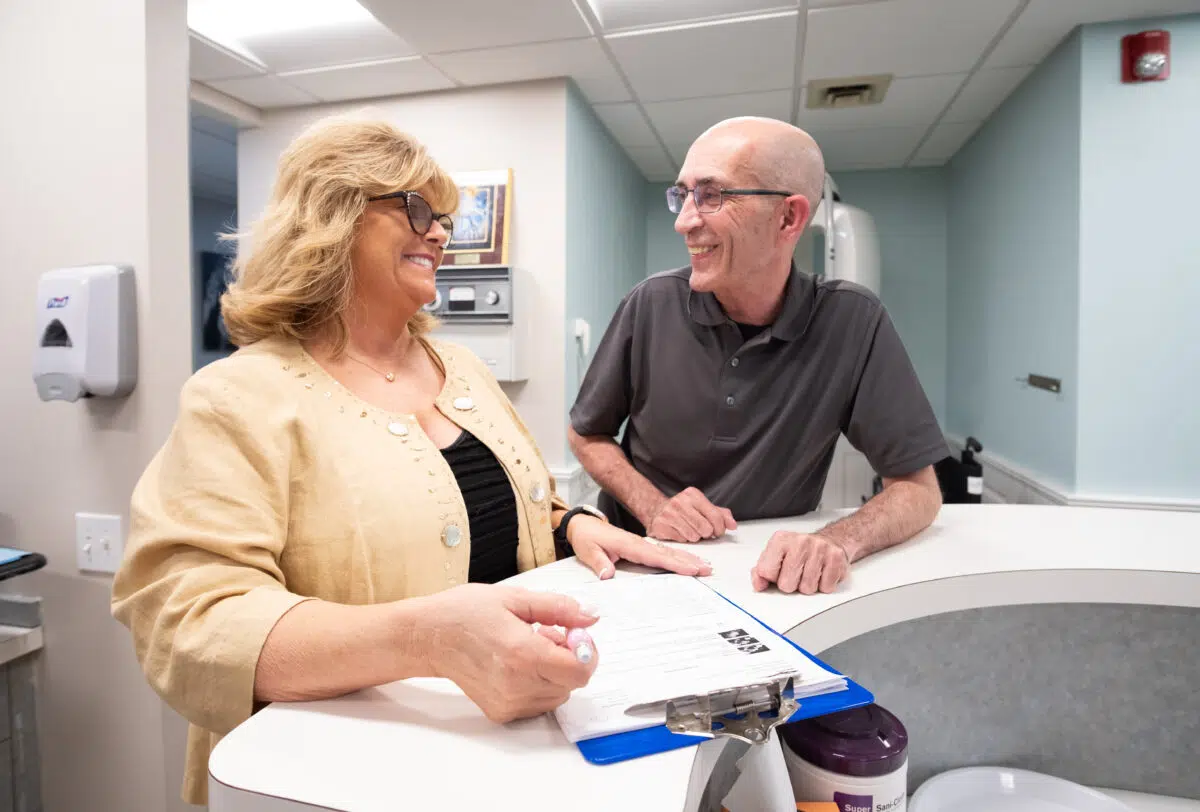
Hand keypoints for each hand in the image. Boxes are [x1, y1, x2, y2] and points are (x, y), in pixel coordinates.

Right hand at [426, 584, 599, 722]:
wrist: (430, 636)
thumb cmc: (466, 613)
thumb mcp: (516, 598)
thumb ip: (559, 608)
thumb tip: (590, 616)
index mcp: (523, 654)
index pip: (580, 670)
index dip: (585, 650)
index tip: (572, 632)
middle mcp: (517, 684)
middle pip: (572, 683)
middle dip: (569, 657)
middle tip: (547, 633)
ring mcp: (508, 702)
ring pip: (558, 695)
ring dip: (555, 672)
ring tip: (530, 647)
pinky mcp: (501, 712)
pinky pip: (538, 704)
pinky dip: (539, 685)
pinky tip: (519, 664)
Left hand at [567, 516, 711, 578]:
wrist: (584, 525)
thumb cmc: (586, 538)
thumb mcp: (587, 550)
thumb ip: (599, 563)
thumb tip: (608, 575)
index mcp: (628, 545)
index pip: (655, 556)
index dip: (674, 564)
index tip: (691, 569)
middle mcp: (639, 543)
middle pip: (668, 554)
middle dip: (688, 561)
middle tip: (707, 569)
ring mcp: (642, 544)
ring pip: (668, 552)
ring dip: (687, 558)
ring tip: (704, 565)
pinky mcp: (641, 546)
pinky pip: (663, 552)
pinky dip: (677, 556)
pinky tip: (687, 560)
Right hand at [645, 487, 736, 541]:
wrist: (656, 510)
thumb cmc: (683, 510)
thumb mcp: (703, 507)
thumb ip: (721, 514)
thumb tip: (732, 525)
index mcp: (692, 494)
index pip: (715, 516)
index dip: (720, 528)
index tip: (717, 531)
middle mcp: (680, 502)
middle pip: (705, 528)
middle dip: (706, 533)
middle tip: (702, 531)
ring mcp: (668, 513)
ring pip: (693, 536)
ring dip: (694, 537)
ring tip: (689, 530)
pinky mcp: (660, 525)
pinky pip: (681, 540)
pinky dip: (683, 540)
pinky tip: (679, 532)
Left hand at [750, 531, 850, 594]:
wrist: (828, 542)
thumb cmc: (799, 552)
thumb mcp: (775, 557)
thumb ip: (761, 572)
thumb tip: (758, 585)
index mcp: (780, 540)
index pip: (766, 571)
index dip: (772, 578)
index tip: (778, 572)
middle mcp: (800, 541)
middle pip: (787, 584)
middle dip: (791, 585)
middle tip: (796, 574)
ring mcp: (819, 548)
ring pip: (807, 588)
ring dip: (808, 586)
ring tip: (809, 573)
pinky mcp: (836, 557)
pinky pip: (825, 588)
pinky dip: (823, 586)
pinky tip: (821, 574)